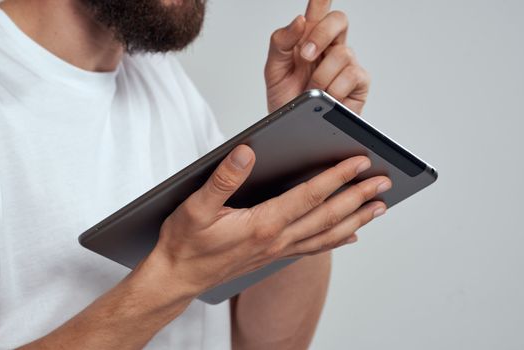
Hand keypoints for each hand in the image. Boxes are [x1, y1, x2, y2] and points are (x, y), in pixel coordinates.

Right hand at [148, 145, 390, 295]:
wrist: (178, 278)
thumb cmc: (185, 244)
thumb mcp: (195, 207)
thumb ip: (222, 179)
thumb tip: (246, 154)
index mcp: (262, 224)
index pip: (309, 196)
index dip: (336, 177)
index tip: (359, 162)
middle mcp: (277, 239)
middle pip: (327, 215)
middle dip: (358, 197)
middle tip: (383, 182)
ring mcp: (278, 250)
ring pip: (327, 234)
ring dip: (356, 218)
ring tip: (378, 207)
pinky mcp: (274, 255)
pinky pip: (314, 248)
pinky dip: (337, 239)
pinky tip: (350, 235)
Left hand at [265, 0, 369, 113]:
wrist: (293, 129)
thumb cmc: (286, 99)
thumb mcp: (274, 70)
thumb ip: (280, 42)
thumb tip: (299, 21)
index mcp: (308, 38)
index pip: (319, 9)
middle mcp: (330, 47)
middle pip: (339, 20)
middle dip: (321, 34)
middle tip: (305, 55)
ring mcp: (346, 64)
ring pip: (342, 53)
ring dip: (321, 75)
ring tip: (311, 90)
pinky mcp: (358, 83)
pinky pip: (352, 75)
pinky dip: (335, 88)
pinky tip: (327, 97)